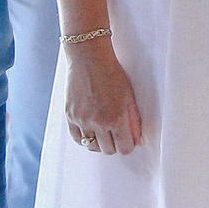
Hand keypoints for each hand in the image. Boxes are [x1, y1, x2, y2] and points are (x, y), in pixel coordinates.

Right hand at [62, 38, 142, 155]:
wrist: (88, 58)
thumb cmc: (111, 73)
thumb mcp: (129, 96)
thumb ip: (134, 121)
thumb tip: (138, 140)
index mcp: (116, 118)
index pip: (124, 148)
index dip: (128, 145)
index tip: (128, 140)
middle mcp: (98, 122)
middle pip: (108, 150)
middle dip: (115, 144)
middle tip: (116, 133)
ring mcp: (82, 120)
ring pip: (92, 146)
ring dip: (99, 143)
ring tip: (103, 131)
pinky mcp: (70, 116)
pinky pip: (77, 139)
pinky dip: (85, 138)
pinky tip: (91, 131)